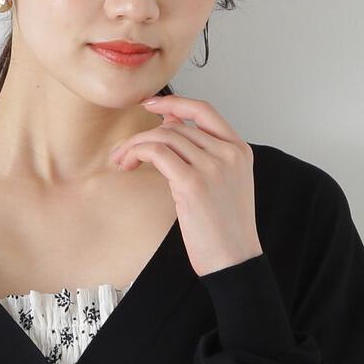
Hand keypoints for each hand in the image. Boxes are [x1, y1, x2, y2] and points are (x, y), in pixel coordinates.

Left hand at [109, 95, 263, 277]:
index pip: (205, 111)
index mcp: (239, 151)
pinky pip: (157, 152)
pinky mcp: (193, 183)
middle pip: (177, 126)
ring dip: (136, 145)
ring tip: (123, 161)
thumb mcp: (222, 186)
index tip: (152, 105)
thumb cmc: (227, 231)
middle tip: (125, 152)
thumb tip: (171, 127)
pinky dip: (138, 153)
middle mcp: (228, 154)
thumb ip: (203, 156)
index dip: (175, 102)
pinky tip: (130, 165)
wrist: (235, 261)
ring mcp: (213, 167)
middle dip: (144, 135)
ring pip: (164, 136)